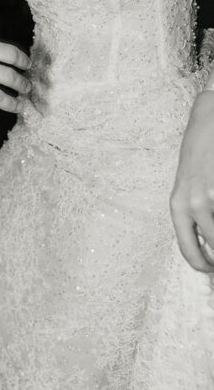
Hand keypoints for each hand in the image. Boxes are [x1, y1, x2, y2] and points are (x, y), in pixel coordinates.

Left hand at [170, 90, 213, 271]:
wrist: (210, 118)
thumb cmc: (200, 153)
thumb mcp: (188, 183)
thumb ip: (193, 213)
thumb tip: (208, 246)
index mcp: (178, 205)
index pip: (188, 249)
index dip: (202, 264)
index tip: (210, 270)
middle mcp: (195, 203)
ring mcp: (213, 195)